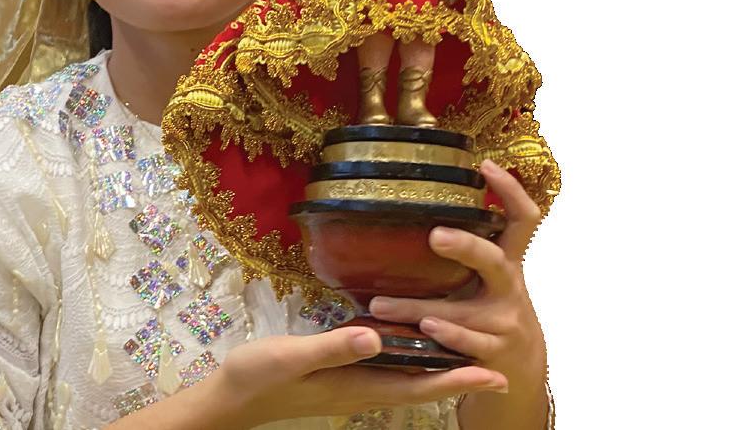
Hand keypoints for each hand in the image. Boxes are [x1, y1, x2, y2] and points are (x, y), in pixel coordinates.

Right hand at [210, 324, 507, 428]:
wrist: (233, 398)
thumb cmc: (259, 377)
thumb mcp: (292, 358)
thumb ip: (333, 347)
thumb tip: (376, 337)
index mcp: (358, 386)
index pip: (420, 384)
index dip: (460, 379)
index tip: (497, 373)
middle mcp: (364, 387)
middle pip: (425, 382)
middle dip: (464, 373)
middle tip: (503, 360)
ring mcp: (354, 382)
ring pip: (410, 374)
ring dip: (442, 363)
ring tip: (474, 346)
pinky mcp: (343, 372)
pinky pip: (390, 365)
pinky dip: (413, 354)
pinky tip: (417, 337)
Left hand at [368, 160, 547, 394]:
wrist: (522, 369)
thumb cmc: (493, 311)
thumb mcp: (491, 277)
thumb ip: (469, 249)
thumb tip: (415, 204)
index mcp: (508, 262)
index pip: (523, 220)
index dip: (511, 191)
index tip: (486, 165)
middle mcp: (509, 289)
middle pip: (492, 261)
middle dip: (466, 247)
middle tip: (435, 236)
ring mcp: (504, 324)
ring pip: (461, 313)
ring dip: (418, 308)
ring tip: (380, 304)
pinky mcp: (494, 356)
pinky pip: (464, 346)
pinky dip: (439, 339)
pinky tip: (415, 334)